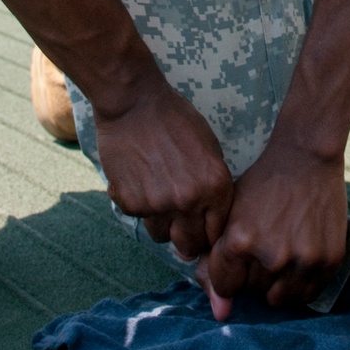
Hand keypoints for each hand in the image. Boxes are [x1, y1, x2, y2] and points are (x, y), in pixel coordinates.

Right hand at [94, 76, 233, 263]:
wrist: (136, 104)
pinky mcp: (131, 203)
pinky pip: (139, 219)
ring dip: (162, 225)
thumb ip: (212, 187)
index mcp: (215, 186)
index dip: (210, 235)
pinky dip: (139, 206)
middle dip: (187, 240)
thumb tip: (210, 223)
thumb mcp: (210, 149)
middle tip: (181, 227)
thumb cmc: (176, 121)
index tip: (203, 233)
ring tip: (158, 197)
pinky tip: (139, 181)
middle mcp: (189, 200)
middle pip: (190, 246)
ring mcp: (159, 205)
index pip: (218, 233)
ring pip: (162, 237)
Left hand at [205, 139, 348, 309]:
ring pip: (281, 299)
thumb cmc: (264, 183)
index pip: (226, 286)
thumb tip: (219, 312)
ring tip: (283, 254)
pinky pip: (309, 294)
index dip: (231, 272)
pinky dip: (302, 284)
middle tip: (266, 247)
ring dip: (279, 284)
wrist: (307, 157)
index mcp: (240, 241)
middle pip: (254, 293)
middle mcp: (271, 256)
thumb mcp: (231, 212)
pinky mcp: (329, 260)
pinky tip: (300, 258)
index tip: (240, 258)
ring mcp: (302, 260)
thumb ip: (217, 259)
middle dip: (255, 276)